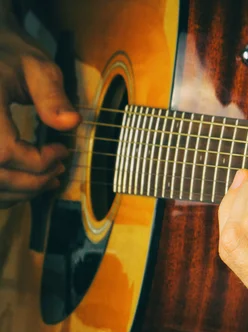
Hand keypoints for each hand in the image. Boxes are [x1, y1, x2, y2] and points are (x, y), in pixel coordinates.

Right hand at [0, 16, 79, 208]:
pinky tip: (23, 183)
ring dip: (19, 190)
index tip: (62, 151)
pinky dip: (4, 190)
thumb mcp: (37, 67)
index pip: (4, 152)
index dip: (37, 162)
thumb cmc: (10, 56)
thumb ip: (52, 95)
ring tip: (47, 180)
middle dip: (32, 181)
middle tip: (59, 172)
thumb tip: (71, 122)